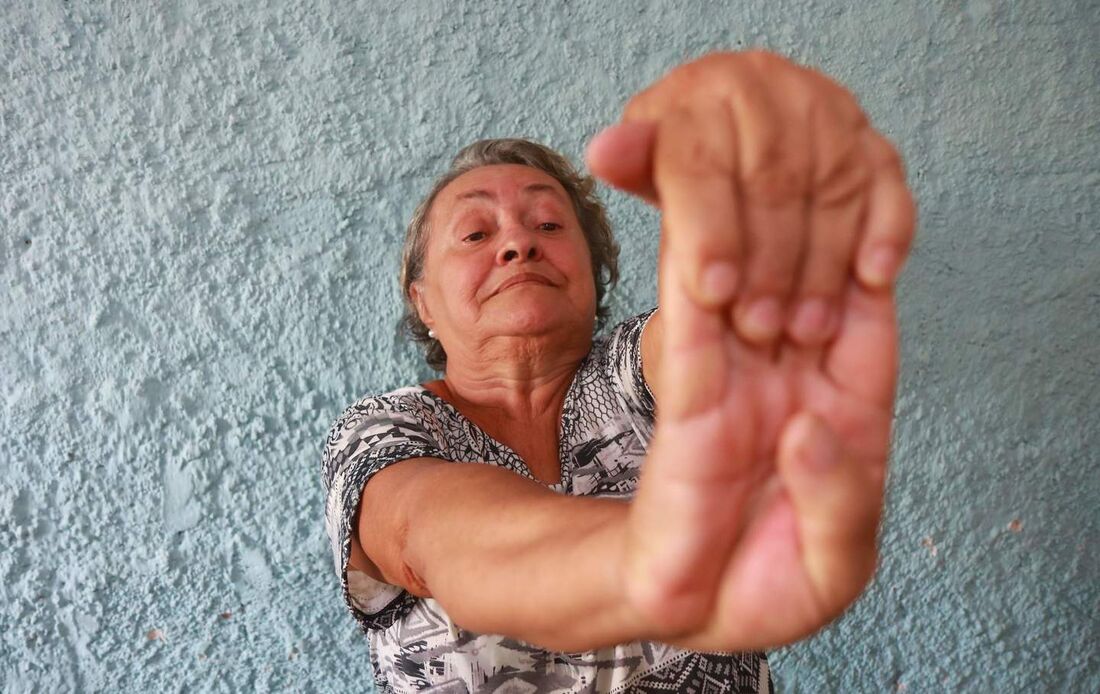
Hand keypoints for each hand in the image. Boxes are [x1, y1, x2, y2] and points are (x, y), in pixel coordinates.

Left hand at [588, 50, 913, 345]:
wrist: (732, 127)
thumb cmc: (688, 163)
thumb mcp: (652, 170)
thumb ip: (636, 168)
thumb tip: (605, 152)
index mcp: (697, 96)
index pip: (701, 164)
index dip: (707, 231)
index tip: (711, 292)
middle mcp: (762, 87)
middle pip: (773, 180)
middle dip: (768, 261)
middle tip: (759, 327)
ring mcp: (823, 107)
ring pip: (833, 185)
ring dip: (823, 261)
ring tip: (806, 327)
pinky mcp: (868, 136)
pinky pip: (888, 182)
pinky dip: (887, 229)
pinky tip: (875, 276)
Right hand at [591, 51, 914, 649]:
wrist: (690, 613)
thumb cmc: (772, 587)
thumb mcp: (837, 562)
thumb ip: (841, 497)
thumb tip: (811, 426)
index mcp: (846, 413)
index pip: (865, 321)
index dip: (868, 262)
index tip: (867, 202)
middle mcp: (791, 385)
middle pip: (802, 287)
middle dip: (800, 228)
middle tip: (794, 154)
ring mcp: (735, 390)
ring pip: (741, 293)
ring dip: (740, 237)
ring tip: (735, 167)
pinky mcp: (685, 408)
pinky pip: (689, 335)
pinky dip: (691, 283)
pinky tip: (693, 231)